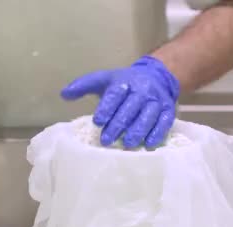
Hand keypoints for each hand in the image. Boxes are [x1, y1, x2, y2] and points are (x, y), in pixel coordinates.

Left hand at [62, 56, 179, 148]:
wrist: (157, 76)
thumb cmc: (125, 83)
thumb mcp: (105, 79)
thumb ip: (84, 86)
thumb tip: (64, 94)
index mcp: (124, 81)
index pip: (114, 94)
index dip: (106, 108)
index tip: (98, 122)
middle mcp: (141, 89)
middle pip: (130, 107)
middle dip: (118, 124)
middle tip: (107, 140)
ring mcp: (156, 100)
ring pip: (147, 116)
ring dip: (138, 131)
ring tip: (127, 145)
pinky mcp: (168, 110)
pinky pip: (164, 122)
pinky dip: (157, 134)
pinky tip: (148, 144)